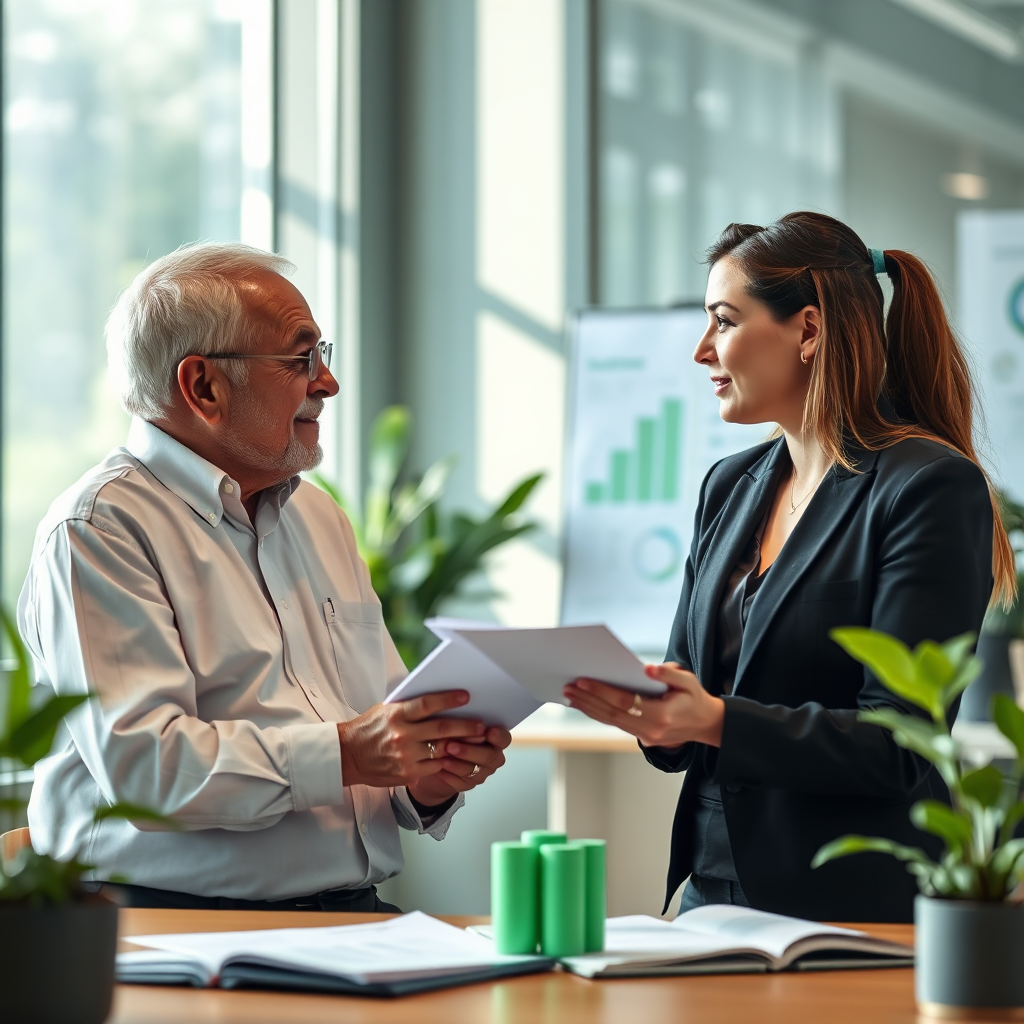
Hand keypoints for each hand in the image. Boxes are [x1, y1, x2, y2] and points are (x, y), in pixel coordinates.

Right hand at [337, 690, 485, 789]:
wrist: (348, 756)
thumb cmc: (369, 728)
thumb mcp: (385, 709)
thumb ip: (408, 705)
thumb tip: (437, 698)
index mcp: (396, 714)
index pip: (427, 704)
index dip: (448, 700)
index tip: (466, 697)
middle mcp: (402, 735)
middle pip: (442, 729)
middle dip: (466, 726)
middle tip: (481, 725)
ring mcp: (406, 756)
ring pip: (442, 750)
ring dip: (460, 746)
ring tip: (474, 742)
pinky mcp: (408, 773)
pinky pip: (435, 766)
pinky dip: (446, 760)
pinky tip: (455, 756)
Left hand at [407, 725, 512, 807]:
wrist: (440, 757)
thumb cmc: (451, 733)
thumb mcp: (458, 724)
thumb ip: (464, 720)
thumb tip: (458, 705)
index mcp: (496, 739)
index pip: (504, 739)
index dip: (498, 736)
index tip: (488, 731)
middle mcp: (492, 756)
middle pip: (489, 756)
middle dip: (469, 750)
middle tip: (451, 745)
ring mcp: (481, 772)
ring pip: (473, 770)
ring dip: (456, 762)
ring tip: (441, 754)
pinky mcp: (467, 784)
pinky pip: (459, 781)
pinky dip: (448, 772)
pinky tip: (438, 765)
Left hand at [563, 663, 724, 747]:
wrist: (707, 724)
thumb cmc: (696, 698)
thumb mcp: (689, 681)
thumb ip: (669, 674)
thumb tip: (647, 669)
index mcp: (662, 715)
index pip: (625, 702)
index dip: (602, 691)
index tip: (583, 681)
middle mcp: (651, 730)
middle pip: (612, 714)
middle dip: (588, 700)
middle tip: (568, 687)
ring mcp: (646, 738)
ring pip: (612, 721)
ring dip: (589, 709)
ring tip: (570, 696)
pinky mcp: (643, 738)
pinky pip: (617, 724)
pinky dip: (600, 714)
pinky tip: (586, 705)